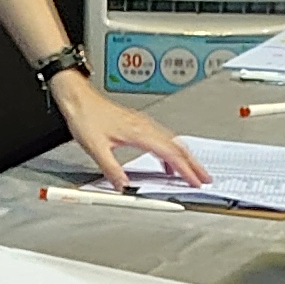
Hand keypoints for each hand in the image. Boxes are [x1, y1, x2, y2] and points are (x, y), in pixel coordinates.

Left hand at [50, 75, 206, 191]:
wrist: (78, 98)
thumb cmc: (86, 116)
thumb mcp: (95, 147)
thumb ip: (111, 169)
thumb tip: (123, 185)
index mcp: (139, 132)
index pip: (170, 154)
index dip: (185, 169)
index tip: (196, 180)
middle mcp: (145, 126)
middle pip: (177, 147)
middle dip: (193, 164)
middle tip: (205, 177)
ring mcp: (143, 124)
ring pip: (172, 142)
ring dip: (184, 158)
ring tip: (193, 172)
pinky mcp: (138, 124)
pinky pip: (162, 139)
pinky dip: (171, 152)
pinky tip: (167, 162)